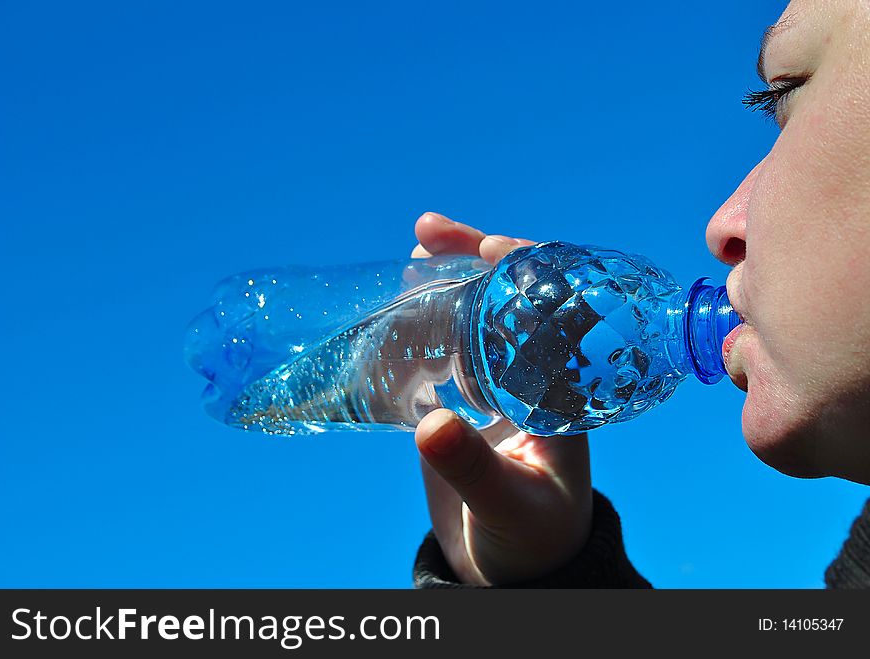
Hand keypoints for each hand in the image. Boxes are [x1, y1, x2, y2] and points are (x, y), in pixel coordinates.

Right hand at [411, 212, 593, 585]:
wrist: (511, 570)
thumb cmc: (531, 541)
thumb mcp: (507, 505)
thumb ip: (473, 468)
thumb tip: (429, 425)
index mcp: (561, 393)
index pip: (554, 315)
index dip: (526, 273)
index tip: (488, 249)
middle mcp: (531, 380)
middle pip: (509, 303)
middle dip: (474, 261)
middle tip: (427, 232)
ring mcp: (495, 389)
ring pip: (475, 319)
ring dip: (446, 282)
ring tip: (413, 250)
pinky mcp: (462, 405)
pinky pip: (444, 352)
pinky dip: (421, 326)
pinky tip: (399, 303)